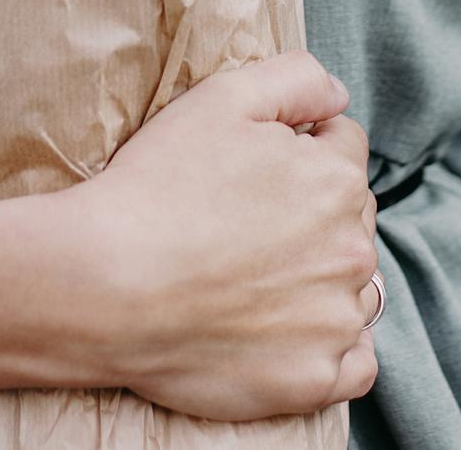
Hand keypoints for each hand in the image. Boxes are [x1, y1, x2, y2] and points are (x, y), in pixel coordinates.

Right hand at [62, 49, 379, 420]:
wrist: (104, 286)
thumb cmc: (156, 188)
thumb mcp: (222, 99)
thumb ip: (297, 79)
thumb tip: (340, 97)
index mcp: (335, 180)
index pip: (344, 150)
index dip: (299, 153)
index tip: (254, 176)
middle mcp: (351, 250)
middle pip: (352, 219)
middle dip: (314, 217)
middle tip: (245, 231)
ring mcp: (335, 320)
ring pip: (356, 290)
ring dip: (325, 283)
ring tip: (257, 285)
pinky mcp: (315, 379)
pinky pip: (357, 365)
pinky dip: (333, 351)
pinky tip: (289, 336)